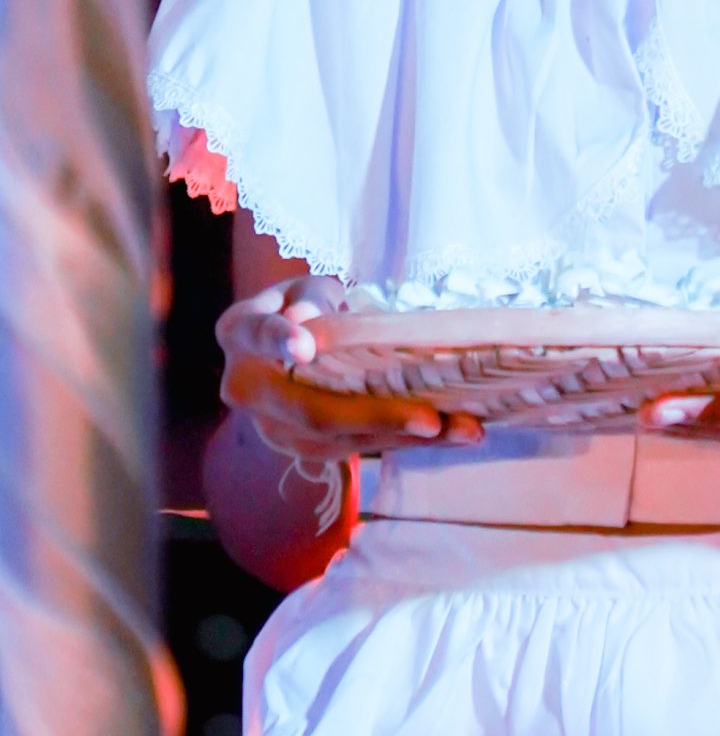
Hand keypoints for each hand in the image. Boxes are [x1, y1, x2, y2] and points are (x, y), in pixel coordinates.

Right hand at [216, 274, 485, 459]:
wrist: (289, 345)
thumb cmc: (304, 305)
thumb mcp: (308, 287)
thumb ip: (310, 301)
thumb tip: (304, 327)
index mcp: (241, 334)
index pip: (258, 335)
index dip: (279, 340)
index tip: (303, 347)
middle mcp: (249, 390)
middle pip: (312, 410)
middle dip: (377, 416)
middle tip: (431, 420)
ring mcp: (275, 428)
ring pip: (341, 440)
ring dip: (405, 437)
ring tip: (462, 429)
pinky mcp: (306, 448)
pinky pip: (358, 448)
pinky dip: (406, 441)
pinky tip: (451, 432)